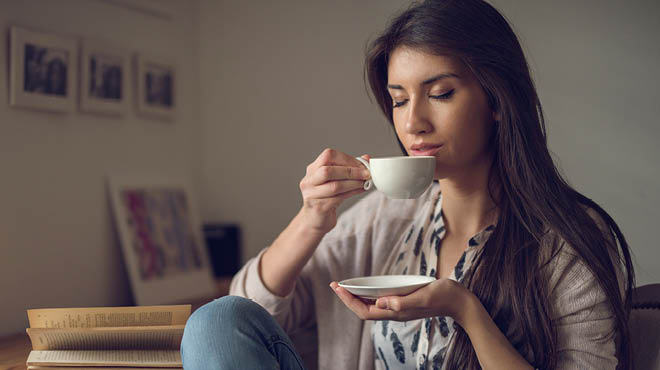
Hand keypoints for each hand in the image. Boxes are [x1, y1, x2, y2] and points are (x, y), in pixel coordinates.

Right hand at [299, 149, 370, 233]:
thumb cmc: (327, 197)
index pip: (328, 156)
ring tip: (364, 182)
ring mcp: (312, 195)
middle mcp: (309, 181)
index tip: (362, 164)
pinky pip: (338, 198)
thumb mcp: (336, 180)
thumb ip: (349, 168)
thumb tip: (366, 158)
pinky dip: (352, 193)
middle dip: (351, 171)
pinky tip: (361, 190)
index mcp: (312, 169)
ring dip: (353, 183)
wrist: (315, 219)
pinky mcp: (319, 207)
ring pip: (335, 186)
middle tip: (366, 173)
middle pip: (328, 171)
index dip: (347, 159)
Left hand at [329, 279, 471, 323]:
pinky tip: (367, 287)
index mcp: (397, 312)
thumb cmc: (443, 297)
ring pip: (371, 305)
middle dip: (348, 298)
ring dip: (357, 297)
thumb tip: (382, 302)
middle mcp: (396, 312)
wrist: (459, 301)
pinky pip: (381, 301)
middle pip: (364, 309)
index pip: (365, 311)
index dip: (349, 301)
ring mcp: (400, 308)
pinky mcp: (404, 302)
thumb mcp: (423, 296)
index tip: (338, 288)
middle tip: (335, 285)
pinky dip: (370, 294)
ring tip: (345, 286)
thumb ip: (403, 302)